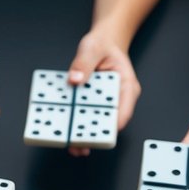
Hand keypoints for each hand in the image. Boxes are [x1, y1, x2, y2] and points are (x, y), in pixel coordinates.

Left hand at [67, 29, 141, 156]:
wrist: (102, 43)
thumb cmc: (103, 44)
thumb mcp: (93, 47)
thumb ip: (84, 62)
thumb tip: (75, 79)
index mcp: (126, 86)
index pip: (124, 110)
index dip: (112, 125)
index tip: (99, 134)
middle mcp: (118, 99)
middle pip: (108, 122)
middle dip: (94, 135)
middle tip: (79, 146)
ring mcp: (105, 103)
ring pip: (96, 122)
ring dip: (83, 133)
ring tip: (70, 146)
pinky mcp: (91, 104)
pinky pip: (83, 114)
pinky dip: (74, 121)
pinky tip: (62, 128)